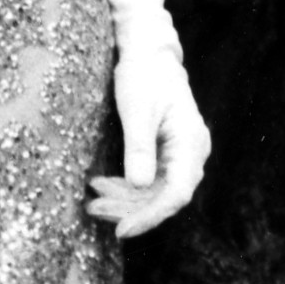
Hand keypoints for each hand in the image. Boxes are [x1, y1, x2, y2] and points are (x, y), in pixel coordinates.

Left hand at [89, 33, 211, 241]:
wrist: (149, 53)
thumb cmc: (143, 75)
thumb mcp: (136, 110)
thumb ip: (139, 148)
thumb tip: (138, 184)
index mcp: (191, 143)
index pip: (176, 193)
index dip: (150, 216)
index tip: (122, 230)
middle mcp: (191, 153)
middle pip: (164, 197)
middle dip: (130, 210)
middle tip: (95, 211)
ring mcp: (181, 154)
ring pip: (155, 192)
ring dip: (125, 200)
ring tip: (93, 202)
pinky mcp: (167, 153)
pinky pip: (150, 180)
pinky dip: (126, 187)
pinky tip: (102, 186)